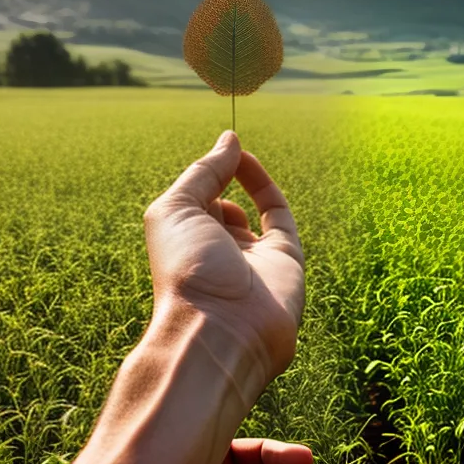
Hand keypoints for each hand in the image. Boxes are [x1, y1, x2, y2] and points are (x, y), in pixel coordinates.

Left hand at [144, 130, 304, 377]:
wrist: (225, 325)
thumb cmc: (188, 270)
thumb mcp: (177, 209)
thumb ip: (203, 171)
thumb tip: (230, 139)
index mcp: (183, 251)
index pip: (188, 211)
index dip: (195, 180)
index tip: (205, 153)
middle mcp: (215, 255)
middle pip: (217, 208)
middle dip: (216, 180)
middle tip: (219, 158)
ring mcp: (252, 257)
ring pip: (249, 211)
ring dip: (241, 179)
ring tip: (235, 159)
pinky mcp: (286, 259)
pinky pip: (278, 217)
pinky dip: (265, 187)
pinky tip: (247, 163)